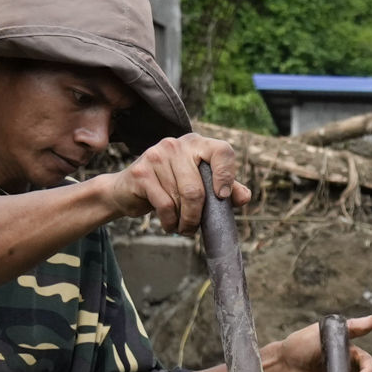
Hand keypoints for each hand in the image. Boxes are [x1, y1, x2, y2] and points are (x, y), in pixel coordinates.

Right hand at [111, 132, 252, 233]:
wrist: (127, 190)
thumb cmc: (169, 187)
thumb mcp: (200, 185)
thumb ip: (225, 189)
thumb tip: (244, 197)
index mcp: (196, 144)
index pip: (222, 151)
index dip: (226, 175)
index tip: (222, 196)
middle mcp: (176, 145)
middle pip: (197, 188)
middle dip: (197, 216)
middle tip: (194, 228)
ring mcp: (157, 156)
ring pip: (181, 198)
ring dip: (184, 221)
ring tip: (182, 226)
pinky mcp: (141, 172)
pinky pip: (165, 205)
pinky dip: (170, 222)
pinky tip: (170, 224)